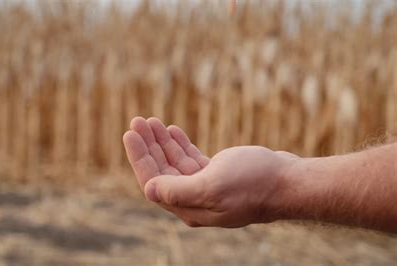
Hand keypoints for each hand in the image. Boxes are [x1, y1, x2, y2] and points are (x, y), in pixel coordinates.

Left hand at [123, 117, 298, 227]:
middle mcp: (195, 200)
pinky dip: (181, 145)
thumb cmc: (254, 184)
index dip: (139, 157)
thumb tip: (148, 190)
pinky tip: (172, 131)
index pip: (153, 182)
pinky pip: (191, 160)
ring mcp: (207, 188)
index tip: (130, 133)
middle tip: (137, 121)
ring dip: (163, 142)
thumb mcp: (212, 186)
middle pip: (161, 171)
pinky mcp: (218, 176)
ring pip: (175, 163)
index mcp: (189, 207)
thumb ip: (178, 190)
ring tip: (151, 121)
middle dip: (148, 146)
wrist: (290, 182)